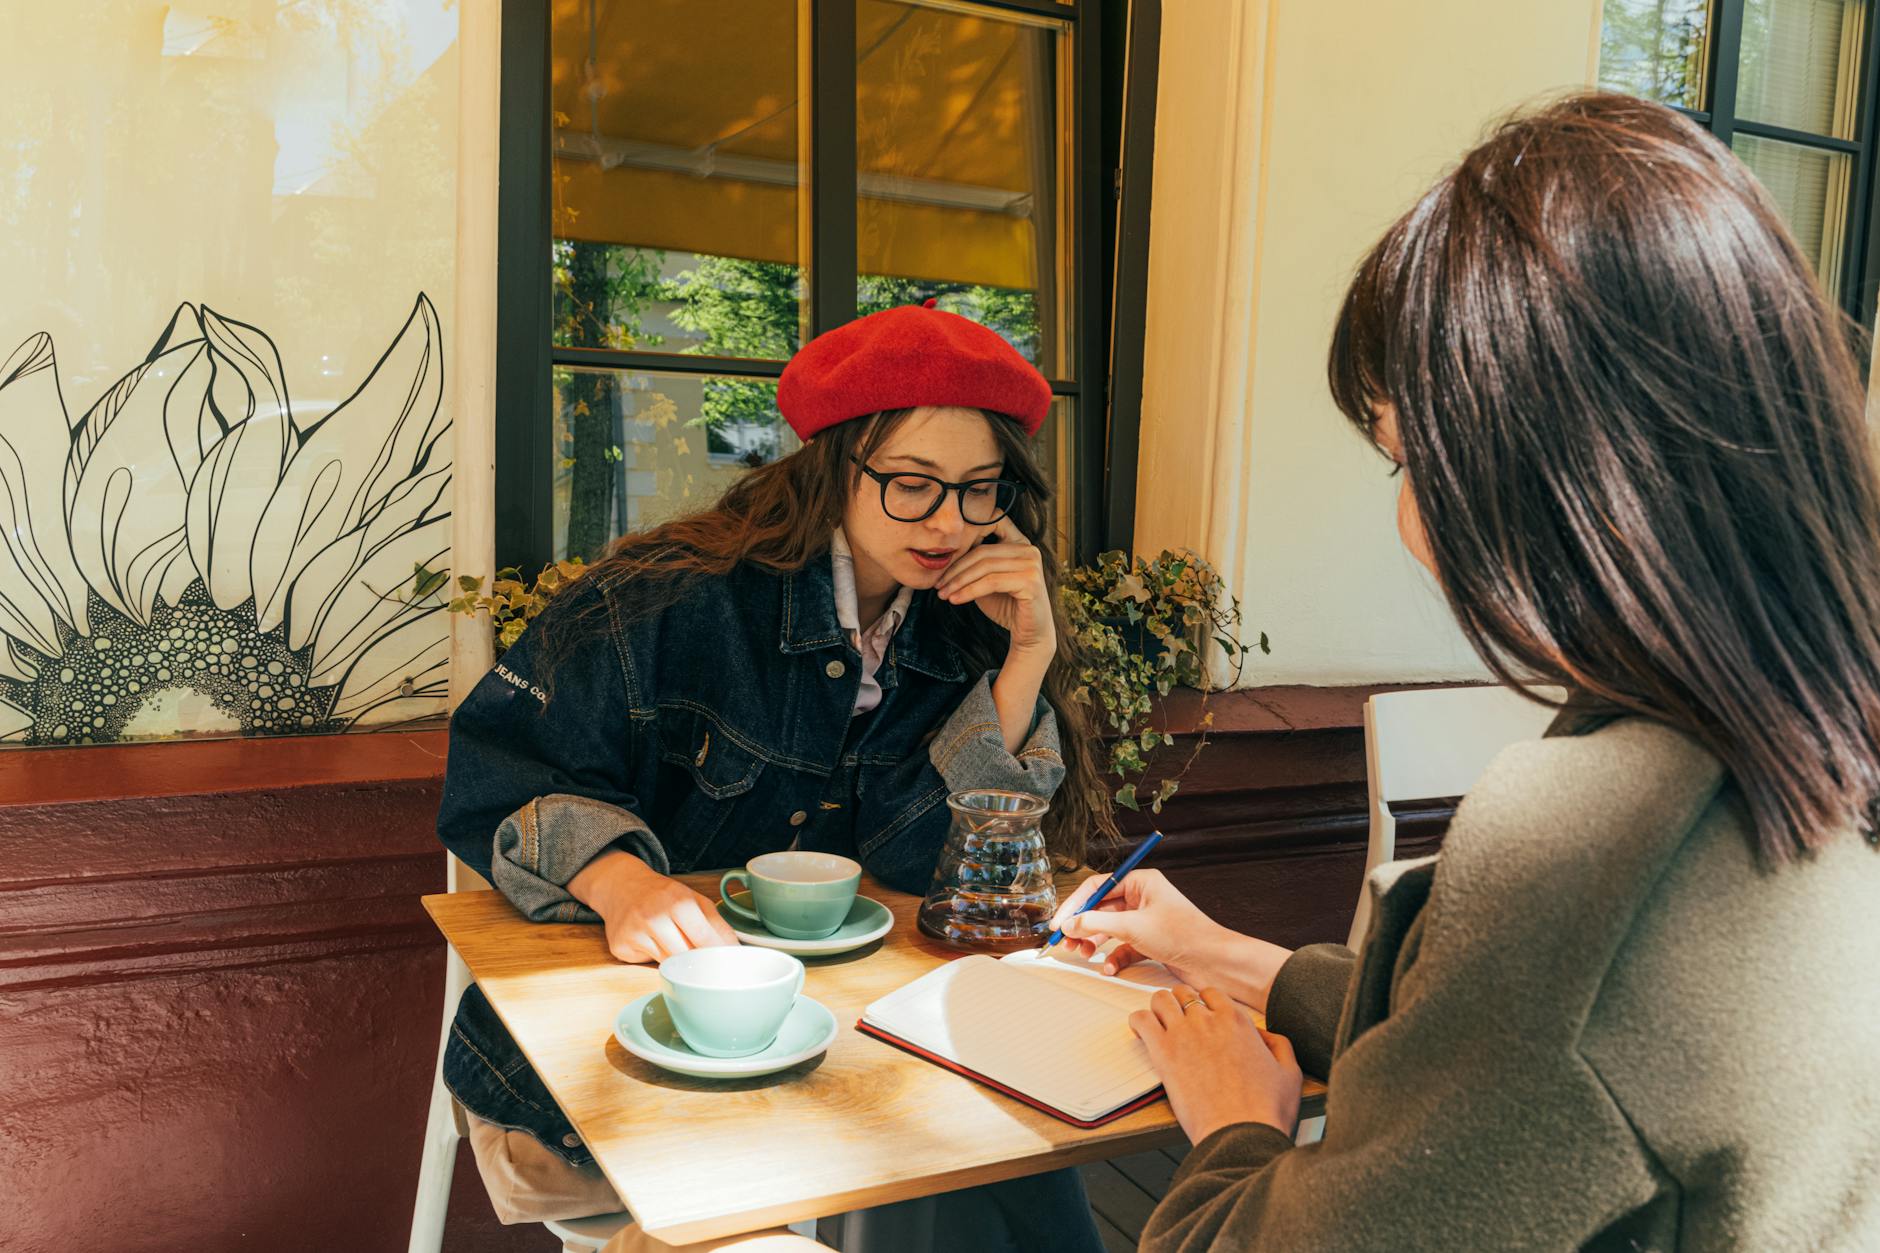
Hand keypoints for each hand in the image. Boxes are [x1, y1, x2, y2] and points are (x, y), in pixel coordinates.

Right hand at [568, 849, 738, 963]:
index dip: (717, 954)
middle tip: (707, 964)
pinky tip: (654, 944)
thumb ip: (717, 924)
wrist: (623, 888)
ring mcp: (635, 932)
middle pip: (686, 955)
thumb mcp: (694, 900)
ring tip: (677, 946)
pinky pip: (648, 963)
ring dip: (678, 961)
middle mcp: (654, 916)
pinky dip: (657, 958)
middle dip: (699, 961)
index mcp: (678, 901)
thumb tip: (735, 950)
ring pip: (668, 963)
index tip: (729, 965)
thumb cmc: (664, 896)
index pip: (704, 938)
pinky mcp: (621, 946)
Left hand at [935, 517, 1054, 657]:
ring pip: (984, 567)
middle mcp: (1029, 550)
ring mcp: (1032, 564)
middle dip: (956, 569)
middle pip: (982, 551)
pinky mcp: (1030, 581)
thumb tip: (945, 552)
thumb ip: (975, 564)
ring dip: (959, 582)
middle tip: (938, 584)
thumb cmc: (1005, 605)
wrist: (1029, 633)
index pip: (993, 523)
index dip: (968, 535)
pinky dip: (969, 591)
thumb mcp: (986, 580)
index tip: (945, 557)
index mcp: (1020, 543)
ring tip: (943, 594)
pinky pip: (991, 582)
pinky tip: (955, 599)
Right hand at [1050, 868, 1227, 983]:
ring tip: (1084, 954)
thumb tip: (1070, 923)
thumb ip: (1096, 922)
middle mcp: (1143, 898)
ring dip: (1095, 942)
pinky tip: (1109, 967)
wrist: (1214, 962)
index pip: (1097, 886)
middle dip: (1082, 926)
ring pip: (1110, 928)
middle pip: (1101, 908)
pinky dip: (1113, 956)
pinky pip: (1123, 946)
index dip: (1075, 904)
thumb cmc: (1183, 935)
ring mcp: (1146, 920)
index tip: (1059, 923)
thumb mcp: (1132, 926)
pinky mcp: (1150, 941)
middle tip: (1067, 943)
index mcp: (1141, 882)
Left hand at [1131, 985, 1301, 1143]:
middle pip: (1184, 994)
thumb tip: (1262, 1035)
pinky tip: (1142, 1034)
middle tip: (1178, 1023)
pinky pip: (1141, 1020)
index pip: (1212, 994)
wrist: (1241, 1134)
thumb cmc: (1266, 1110)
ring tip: (1160, 1026)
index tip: (1200, 1018)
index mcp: (1238, 1021)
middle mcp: (1209, 1020)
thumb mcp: (1290, 1073)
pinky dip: (1139, 1022)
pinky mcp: (1163, 1052)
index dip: (1205, 1005)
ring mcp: (1184, 1033)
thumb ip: (1278, 1045)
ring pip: (1161, 1000)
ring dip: (1159, 1009)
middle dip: (1180, 1004)